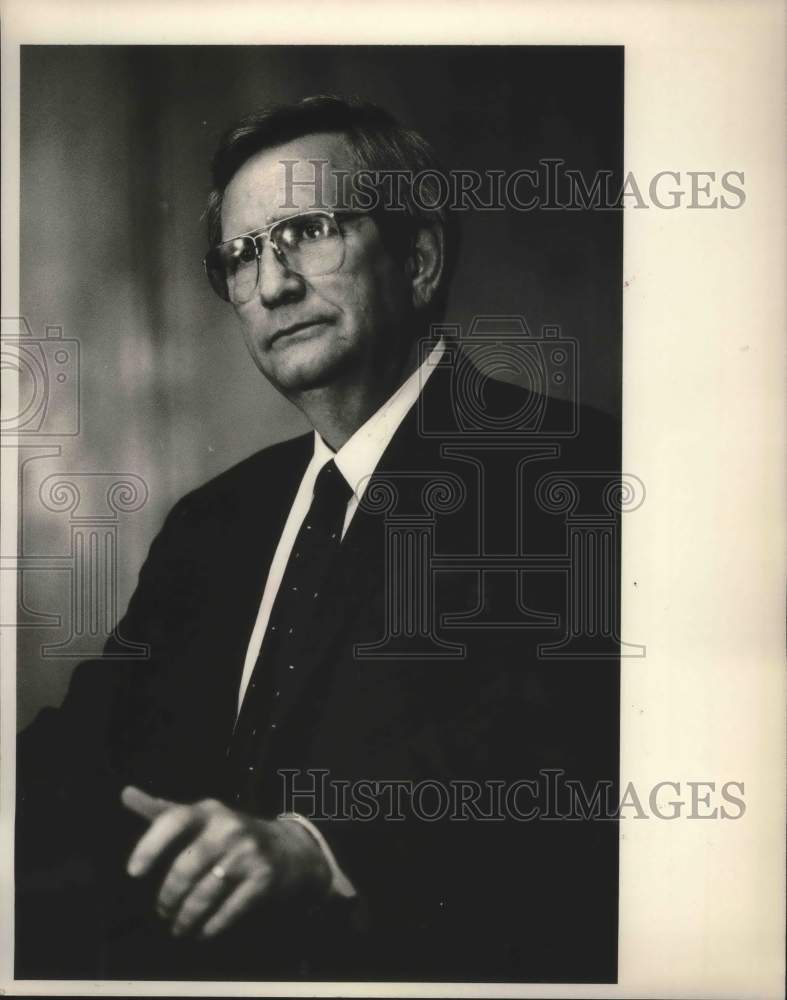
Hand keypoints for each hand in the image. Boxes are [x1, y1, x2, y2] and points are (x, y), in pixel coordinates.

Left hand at [121, 786, 330, 938]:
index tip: (133, 872)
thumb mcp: (201, 817)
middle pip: (186, 867)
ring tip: (178, 927)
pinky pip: (229, 910)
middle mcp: (229, 827)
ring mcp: (249, 853)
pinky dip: (211, 926)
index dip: (151, 844)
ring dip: (186, 917)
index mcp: (209, 810)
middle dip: (168, 897)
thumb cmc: (231, 834)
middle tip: (162, 912)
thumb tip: (124, 793)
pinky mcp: (264, 878)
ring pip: (205, 893)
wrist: (289, 849)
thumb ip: (163, 811)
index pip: (175, 820)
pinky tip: (202, 932)